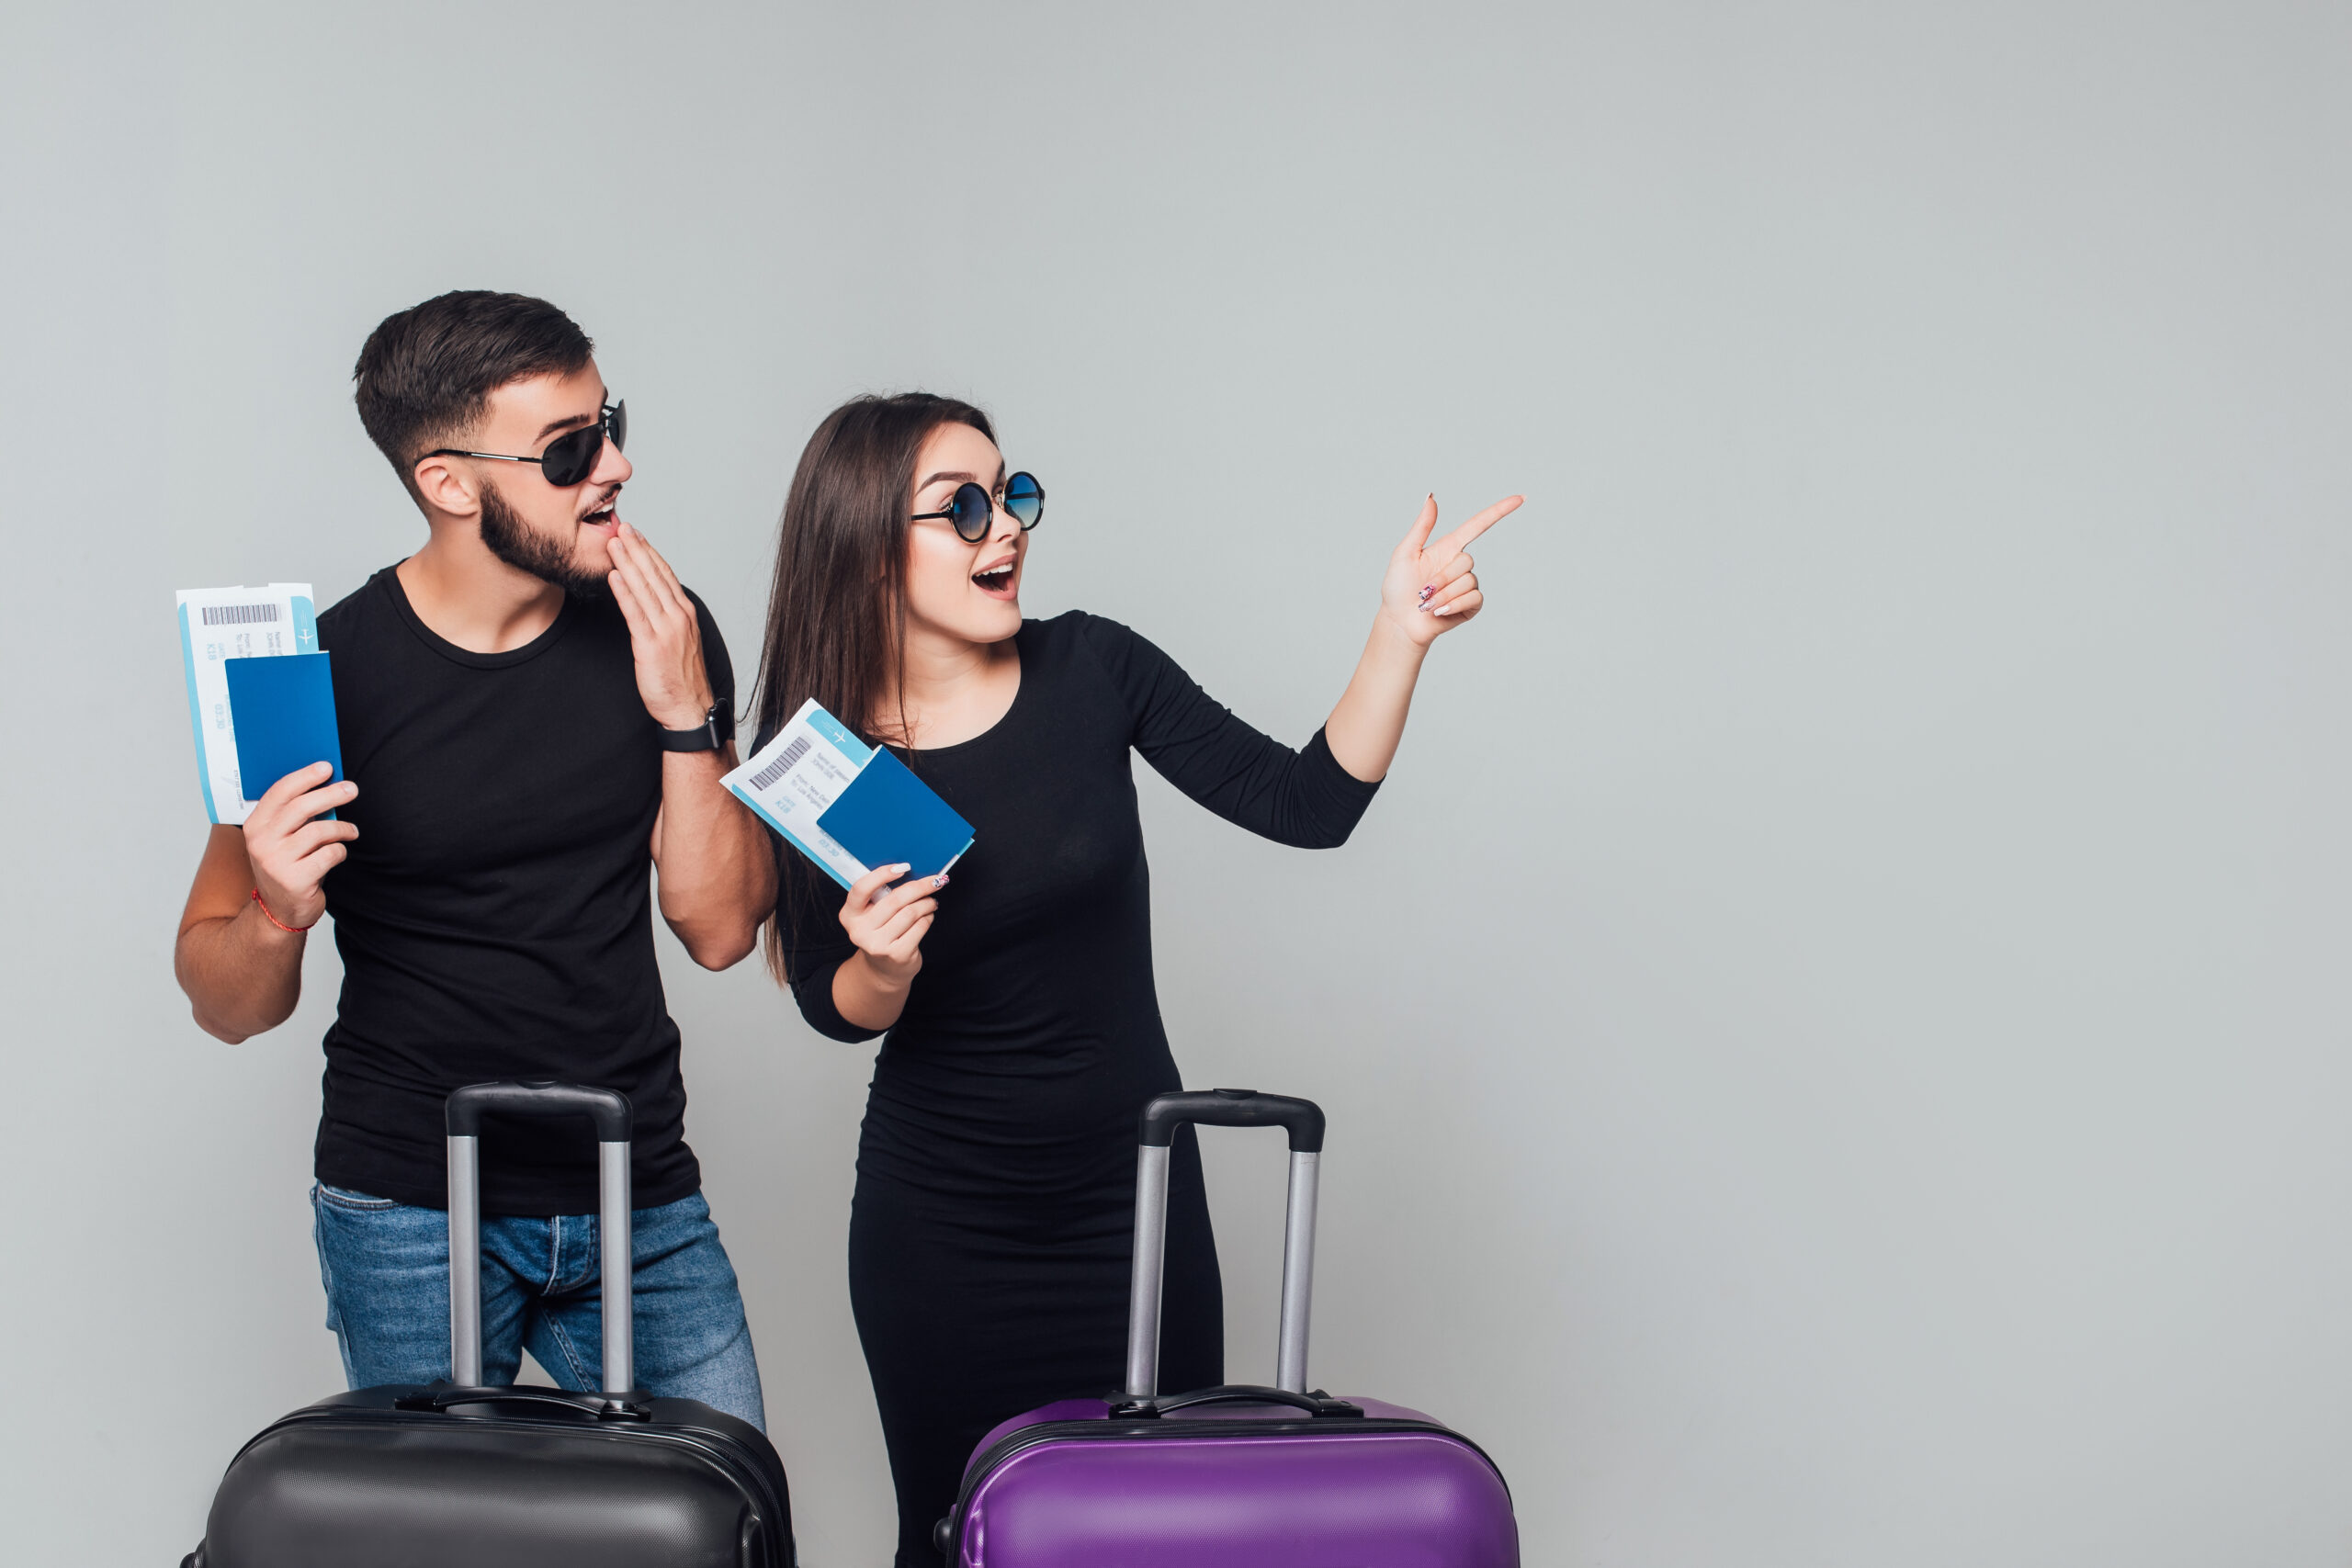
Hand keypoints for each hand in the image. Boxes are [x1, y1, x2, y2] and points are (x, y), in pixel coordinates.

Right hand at [244, 762, 357, 930]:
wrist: (280, 911)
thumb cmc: (287, 866)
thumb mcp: (281, 839)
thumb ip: (294, 815)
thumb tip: (325, 783)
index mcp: (254, 826)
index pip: (279, 792)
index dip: (305, 777)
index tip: (326, 767)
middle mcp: (260, 842)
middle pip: (302, 807)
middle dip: (331, 794)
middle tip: (352, 789)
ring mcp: (276, 862)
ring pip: (319, 831)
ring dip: (342, 828)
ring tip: (352, 831)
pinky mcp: (295, 880)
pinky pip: (329, 855)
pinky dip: (340, 851)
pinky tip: (339, 853)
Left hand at [608, 521, 716, 729]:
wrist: (689, 708)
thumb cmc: (682, 680)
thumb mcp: (679, 642)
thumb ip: (666, 619)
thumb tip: (650, 603)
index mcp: (685, 614)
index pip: (665, 575)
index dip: (649, 553)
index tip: (636, 535)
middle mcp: (678, 617)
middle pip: (655, 576)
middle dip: (637, 549)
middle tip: (622, 527)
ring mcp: (666, 630)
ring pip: (644, 589)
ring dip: (628, 563)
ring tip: (614, 543)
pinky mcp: (651, 645)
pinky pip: (635, 613)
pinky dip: (624, 592)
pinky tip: (614, 576)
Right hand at [839, 862, 943, 988]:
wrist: (884, 970)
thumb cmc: (880, 934)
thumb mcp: (871, 916)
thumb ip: (880, 896)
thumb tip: (910, 871)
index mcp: (849, 915)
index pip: (861, 888)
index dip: (882, 874)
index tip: (903, 867)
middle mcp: (859, 931)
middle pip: (894, 899)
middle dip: (919, 887)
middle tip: (934, 881)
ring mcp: (877, 945)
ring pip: (910, 912)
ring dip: (926, 903)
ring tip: (931, 902)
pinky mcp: (896, 954)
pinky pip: (919, 926)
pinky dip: (928, 918)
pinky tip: (928, 916)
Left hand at [1379, 493, 1522, 647]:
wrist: (1400, 622)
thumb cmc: (1397, 588)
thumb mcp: (1405, 553)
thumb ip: (1422, 526)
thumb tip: (1431, 497)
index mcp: (1448, 548)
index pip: (1478, 525)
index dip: (1499, 511)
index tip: (1520, 498)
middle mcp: (1459, 564)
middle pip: (1467, 561)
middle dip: (1442, 578)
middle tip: (1423, 591)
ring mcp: (1467, 585)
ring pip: (1468, 582)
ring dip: (1443, 595)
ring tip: (1427, 604)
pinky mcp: (1471, 604)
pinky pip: (1473, 598)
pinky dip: (1453, 605)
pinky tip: (1439, 612)